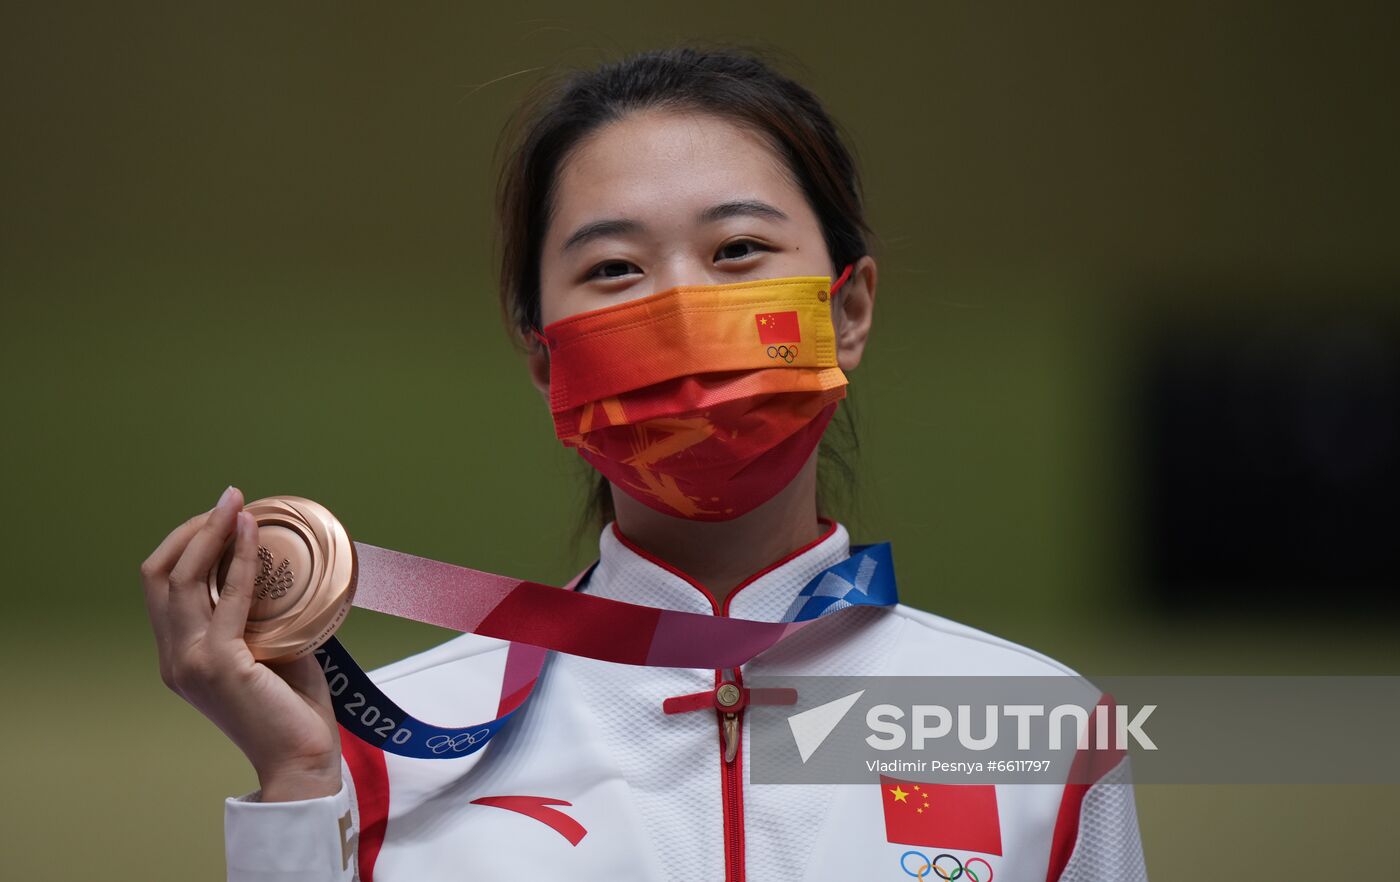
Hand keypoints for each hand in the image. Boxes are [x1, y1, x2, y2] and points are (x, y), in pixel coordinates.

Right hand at [140, 485, 342, 800]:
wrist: (302, 759)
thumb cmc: (292, 711)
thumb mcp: (270, 653)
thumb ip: (262, 620)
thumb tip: (282, 576)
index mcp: (179, 657)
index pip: (162, 587)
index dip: (183, 545)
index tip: (220, 516)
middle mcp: (175, 658)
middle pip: (161, 574)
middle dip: (193, 529)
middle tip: (229, 499)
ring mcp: (191, 661)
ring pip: (183, 578)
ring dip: (210, 532)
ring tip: (236, 503)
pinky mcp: (219, 663)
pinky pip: (228, 596)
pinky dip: (240, 558)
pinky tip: (253, 532)